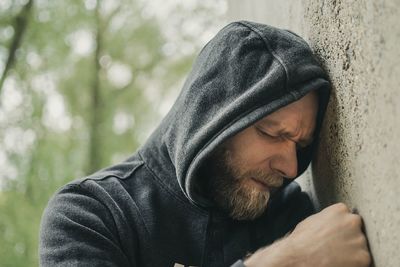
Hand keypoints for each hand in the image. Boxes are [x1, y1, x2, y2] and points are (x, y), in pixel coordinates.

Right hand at [244, 203, 370, 266]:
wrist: (299, 257)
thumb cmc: (302, 241)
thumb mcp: (312, 220)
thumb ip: (328, 218)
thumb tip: (332, 222)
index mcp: (339, 210)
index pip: (347, 215)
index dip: (341, 226)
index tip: (335, 233)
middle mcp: (352, 221)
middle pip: (356, 229)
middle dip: (349, 236)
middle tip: (336, 246)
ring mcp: (359, 239)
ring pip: (361, 245)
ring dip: (352, 250)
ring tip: (335, 255)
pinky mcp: (363, 256)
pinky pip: (362, 260)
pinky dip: (354, 263)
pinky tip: (339, 262)